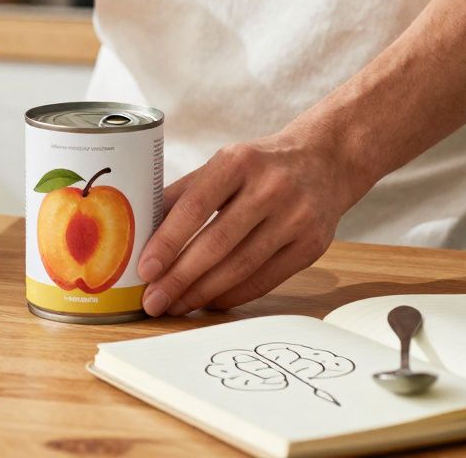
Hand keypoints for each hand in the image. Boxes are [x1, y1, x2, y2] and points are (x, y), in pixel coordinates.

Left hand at [137, 128, 374, 316]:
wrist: (325, 162)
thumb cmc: (259, 166)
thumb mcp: (222, 165)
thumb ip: (183, 195)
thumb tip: (140, 232)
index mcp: (238, 161)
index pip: (195, 207)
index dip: (167, 241)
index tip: (145, 269)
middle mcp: (271, 188)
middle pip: (217, 244)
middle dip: (179, 277)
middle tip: (153, 300)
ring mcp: (296, 218)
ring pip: (241, 267)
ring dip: (202, 292)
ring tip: (175, 305)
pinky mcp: (312, 245)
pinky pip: (265, 280)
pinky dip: (232, 295)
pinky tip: (209, 301)